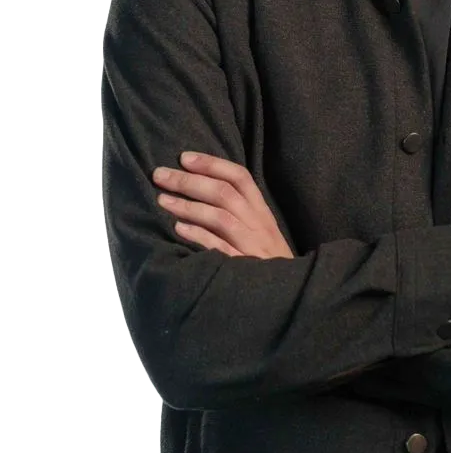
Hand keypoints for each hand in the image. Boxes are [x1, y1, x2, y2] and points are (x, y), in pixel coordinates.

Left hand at [152, 152, 294, 259]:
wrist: (288, 295)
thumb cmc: (268, 262)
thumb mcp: (262, 231)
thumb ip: (241, 212)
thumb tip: (203, 188)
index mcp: (262, 212)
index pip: (240, 177)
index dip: (212, 164)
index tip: (184, 157)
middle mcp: (258, 225)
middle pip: (223, 193)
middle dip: (189, 181)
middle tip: (160, 174)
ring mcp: (252, 246)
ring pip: (220, 217)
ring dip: (188, 206)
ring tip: (162, 200)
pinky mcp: (243, 268)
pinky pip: (219, 247)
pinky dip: (198, 236)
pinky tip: (178, 229)